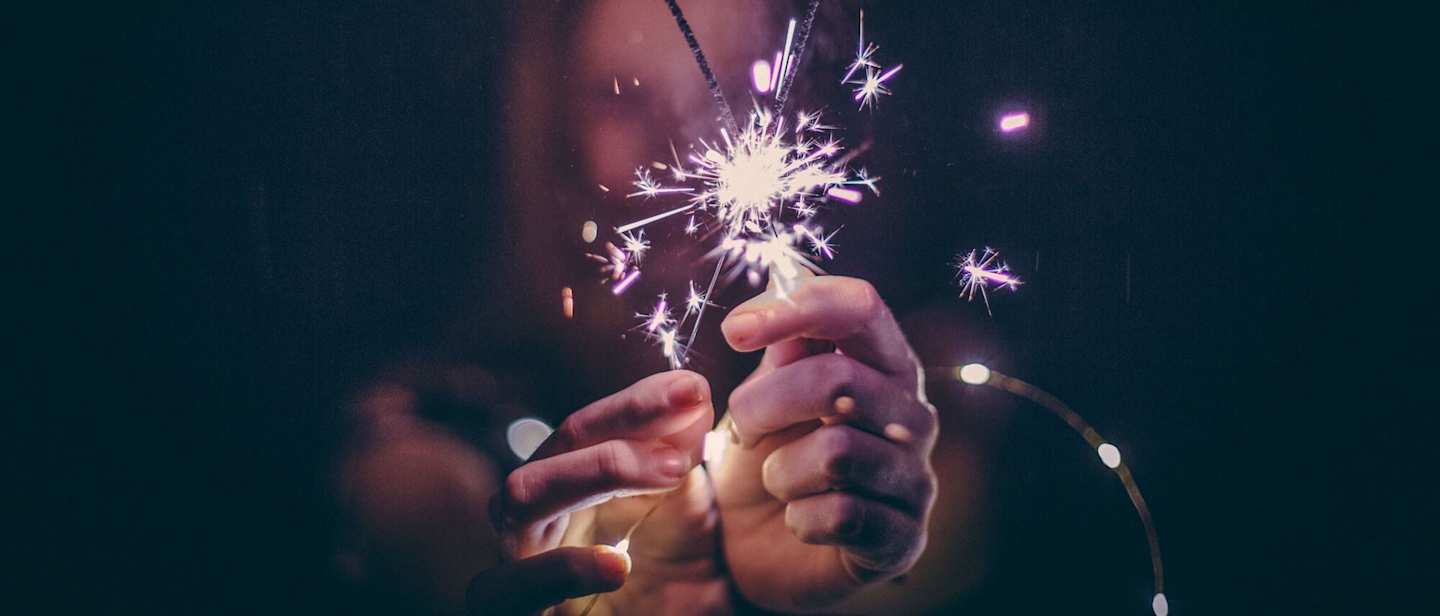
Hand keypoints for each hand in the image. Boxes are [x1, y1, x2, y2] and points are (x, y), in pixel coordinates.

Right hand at [339, 370, 723, 614]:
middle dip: (620, 425)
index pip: (590, 424)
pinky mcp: (507, 614)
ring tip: (671, 475)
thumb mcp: (692, 523)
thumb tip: (693, 389)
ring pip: (518, 495)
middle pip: (556, 444)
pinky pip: (502, 589)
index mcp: (575, 487)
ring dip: (595, 473)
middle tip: (687, 432)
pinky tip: (616, 564)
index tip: (695, 389)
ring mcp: (515, 566)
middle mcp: (537, 519)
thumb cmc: (672, 597)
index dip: (637, 401)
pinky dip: (558, 570)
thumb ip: (684, 459)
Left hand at [711, 275, 937, 610]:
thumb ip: (777, 353)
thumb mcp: (757, 399)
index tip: (732, 330)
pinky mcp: (904, 539)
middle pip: (839, 379)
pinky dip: (800, 518)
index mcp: (879, 364)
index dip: (796, 308)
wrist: (753, 555)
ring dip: (780, 469)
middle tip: (739, 430)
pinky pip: (843, 515)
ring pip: (837, 450)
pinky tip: (798, 522)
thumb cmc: (760, 460)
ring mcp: (914, 478)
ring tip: (775, 481)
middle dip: (764, 404)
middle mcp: (910, 414)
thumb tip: (784, 303)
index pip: (860, 307)